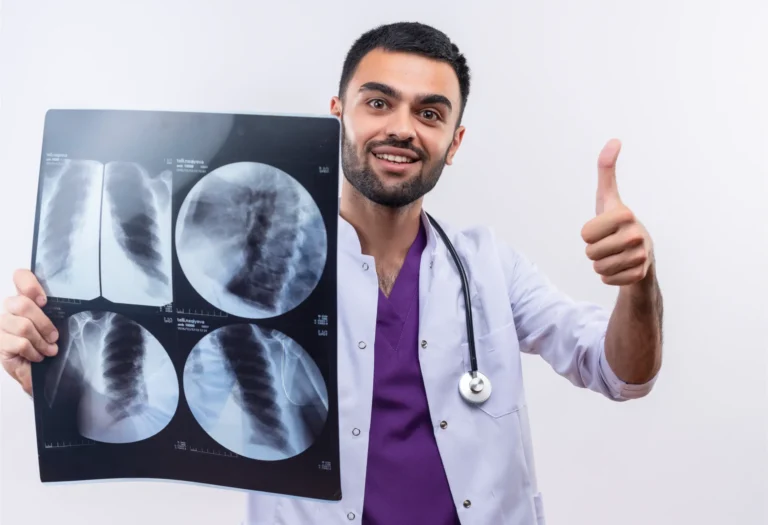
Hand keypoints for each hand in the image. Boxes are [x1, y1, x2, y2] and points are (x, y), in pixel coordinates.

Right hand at [0, 269, 58, 394]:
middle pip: (22, 303)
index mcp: (25, 298)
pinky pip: (20, 343)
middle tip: (55, 337)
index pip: (20, 276)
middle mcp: (9, 308)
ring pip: (23, 326)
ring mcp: (2, 325)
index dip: (30, 284)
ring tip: (49, 350)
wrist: (38, 373)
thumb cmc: (48, 345)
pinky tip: (37, 356)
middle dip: (44, 323)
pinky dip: (33, 352)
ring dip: (41, 341)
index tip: (45, 301)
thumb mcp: (56, 325)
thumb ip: (56, 312)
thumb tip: (74, 306)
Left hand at [581, 139, 653, 285]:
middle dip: (594, 251)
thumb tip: (614, 140)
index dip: (589, 234)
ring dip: (601, 264)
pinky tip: (621, 267)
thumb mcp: (608, 197)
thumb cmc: (618, 222)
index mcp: (625, 214)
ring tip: (615, 255)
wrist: (642, 254)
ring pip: (599, 268)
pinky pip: (608, 280)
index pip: (585, 234)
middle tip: (608, 244)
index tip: (603, 229)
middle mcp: (636, 235)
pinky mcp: (640, 275)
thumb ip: (606, 170)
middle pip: (590, 253)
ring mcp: (641, 256)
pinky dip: (610, 277)